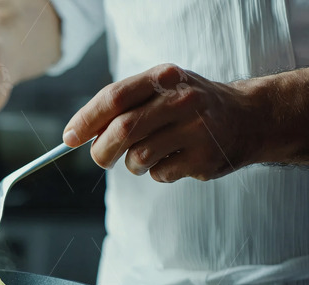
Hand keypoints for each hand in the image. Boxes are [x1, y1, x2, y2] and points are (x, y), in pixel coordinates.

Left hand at [62, 64, 266, 181]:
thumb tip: (78, 134)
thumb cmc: (189, 105)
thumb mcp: (160, 90)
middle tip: (101, 159)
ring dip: (133, 163)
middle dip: (102, 150)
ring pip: (138, 157)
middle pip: (122, 130)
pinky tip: (174, 159)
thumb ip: (122, 106)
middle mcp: (181, 99)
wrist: (249, 117)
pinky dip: (157, 172)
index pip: (113, 98)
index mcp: (163, 77)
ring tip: (148, 154)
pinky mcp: (204, 158)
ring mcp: (195, 129)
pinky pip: (160, 174)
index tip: (68, 139)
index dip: (85, 121)